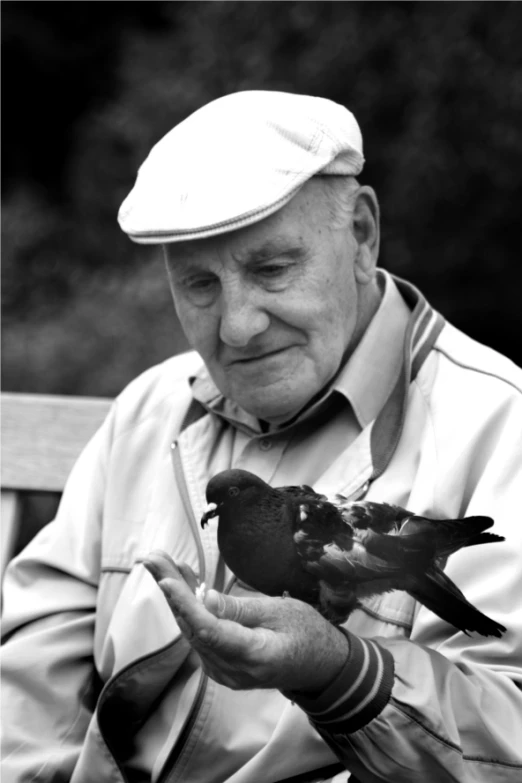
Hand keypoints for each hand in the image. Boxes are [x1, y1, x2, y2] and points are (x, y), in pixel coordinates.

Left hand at [142, 550, 349, 693]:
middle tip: (151, 557)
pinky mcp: (221, 665)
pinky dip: (188, 608)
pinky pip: (199, 634)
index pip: (209, 629)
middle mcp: (230, 670)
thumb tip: (205, 599)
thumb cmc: (306, 632)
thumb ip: (240, 610)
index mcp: (252, 655)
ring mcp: (223, 671)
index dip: (185, 604)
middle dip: (170, 590)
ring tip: (159, 562)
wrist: (320, 666)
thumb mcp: (280, 611)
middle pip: (192, 627)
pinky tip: (180, 583)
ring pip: (191, 630)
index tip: (165, 580)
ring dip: (175, 596)